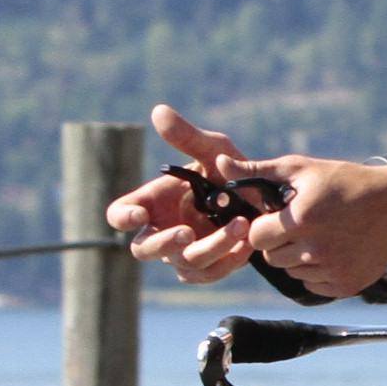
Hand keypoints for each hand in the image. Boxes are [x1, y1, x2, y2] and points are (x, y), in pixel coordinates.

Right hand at [108, 106, 263, 286]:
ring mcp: (184, 253)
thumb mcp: (213, 150)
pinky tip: (247, 243)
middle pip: (144, 249)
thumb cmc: (229, 170)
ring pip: (184, 263)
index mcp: (152, 203)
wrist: (267, 198)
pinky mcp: (209, 268)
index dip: (123, 218)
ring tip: (239, 226)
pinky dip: (229, 260)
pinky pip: (210, 274)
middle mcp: (162, 230)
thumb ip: (187, 136)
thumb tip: (159, 111)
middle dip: (163, 243)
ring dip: (210, 247)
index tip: (140, 215)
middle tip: (186, 232)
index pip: (119, 215)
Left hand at [244, 154, 386, 297]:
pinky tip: (334, 250)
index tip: (278, 217)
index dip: (264, 226)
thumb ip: (257, 172)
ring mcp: (332, 270)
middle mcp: (315, 249)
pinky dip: (317, 272)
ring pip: (292, 272)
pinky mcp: (345, 286)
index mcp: (301, 218)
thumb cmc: (343, 182)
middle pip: (272, 257)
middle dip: (280, 242)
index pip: (256, 236)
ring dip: (298, 257)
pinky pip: (313, 285)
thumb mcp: (302, 169)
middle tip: (303, 225)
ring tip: (322, 236)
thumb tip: (219, 164)